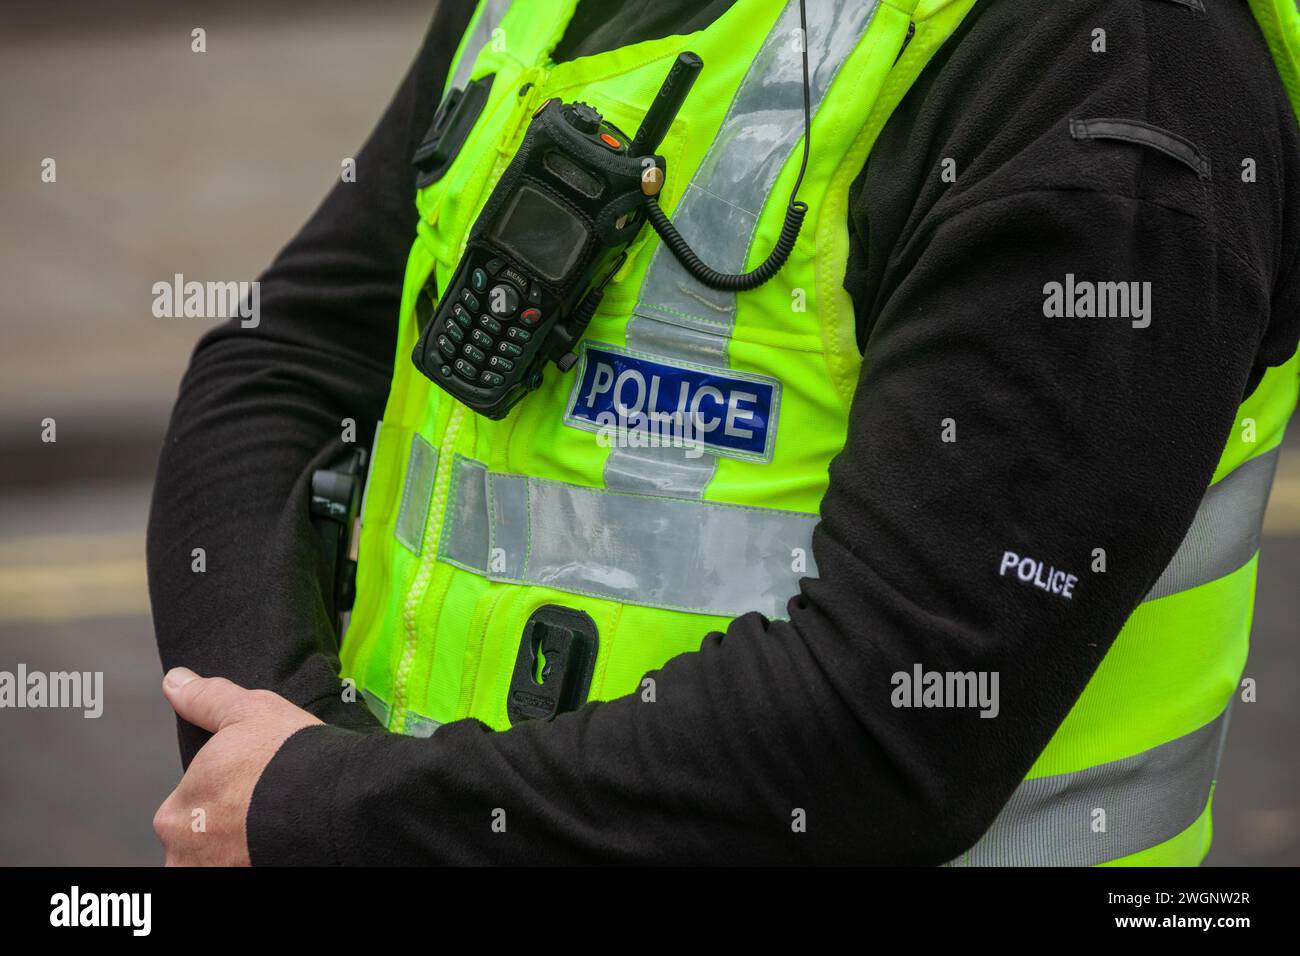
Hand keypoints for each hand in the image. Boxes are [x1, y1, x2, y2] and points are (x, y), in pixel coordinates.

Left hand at [153, 668, 321, 865]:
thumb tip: (176, 682)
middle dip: (227, 830)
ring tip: (275, 830)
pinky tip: (282, 847)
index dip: (223, 795)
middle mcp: (185, 854)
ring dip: (240, 850)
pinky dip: (258, 858)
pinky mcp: (247, 884)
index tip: (249, 788)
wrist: (336, 802)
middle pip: (201, 842)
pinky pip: (244, 868)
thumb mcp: (248, 712)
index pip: (189, 807)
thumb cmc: (288, 758)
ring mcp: (214, 874)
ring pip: (221, 859)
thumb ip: (206, 700)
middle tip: (265, 810)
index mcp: (175, 812)